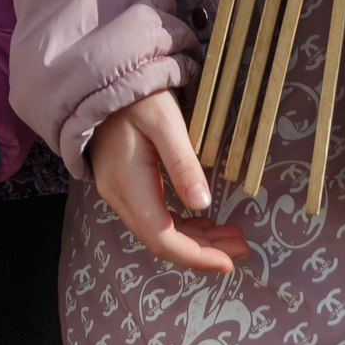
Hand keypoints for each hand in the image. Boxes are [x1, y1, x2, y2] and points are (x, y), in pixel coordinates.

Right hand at [86, 89, 247, 273]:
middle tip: (242, 247)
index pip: (162, 238)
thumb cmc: (137, 97)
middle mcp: (119, 196)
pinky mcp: (124, 185)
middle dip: (203, 250)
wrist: (101, 81)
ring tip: (232, 236)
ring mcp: (118, 193)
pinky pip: (154, 217)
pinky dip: (182, 225)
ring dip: (196, 239)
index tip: (229, 263)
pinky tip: (205, 220)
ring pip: (158, 231)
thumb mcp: (165, 121)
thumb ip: (182, 162)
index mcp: (128, 184)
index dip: (196, 256)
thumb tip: (203, 205)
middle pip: (162, 240)